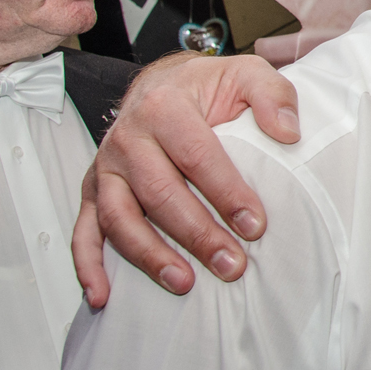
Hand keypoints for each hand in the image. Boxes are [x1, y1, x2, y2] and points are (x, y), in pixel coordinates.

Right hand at [72, 53, 299, 307]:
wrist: (161, 85)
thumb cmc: (207, 87)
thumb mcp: (247, 74)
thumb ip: (271, 96)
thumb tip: (287, 132)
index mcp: (165, 107)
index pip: (198, 156)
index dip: (227, 193)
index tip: (255, 225)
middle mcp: (128, 138)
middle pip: (160, 193)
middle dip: (197, 234)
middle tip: (232, 264)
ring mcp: (106, 167)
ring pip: (120, 218)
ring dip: (150, 256)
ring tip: (184, 283)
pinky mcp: (93, 191)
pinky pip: (84, 231)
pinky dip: (87, 265)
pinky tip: (103, 295)